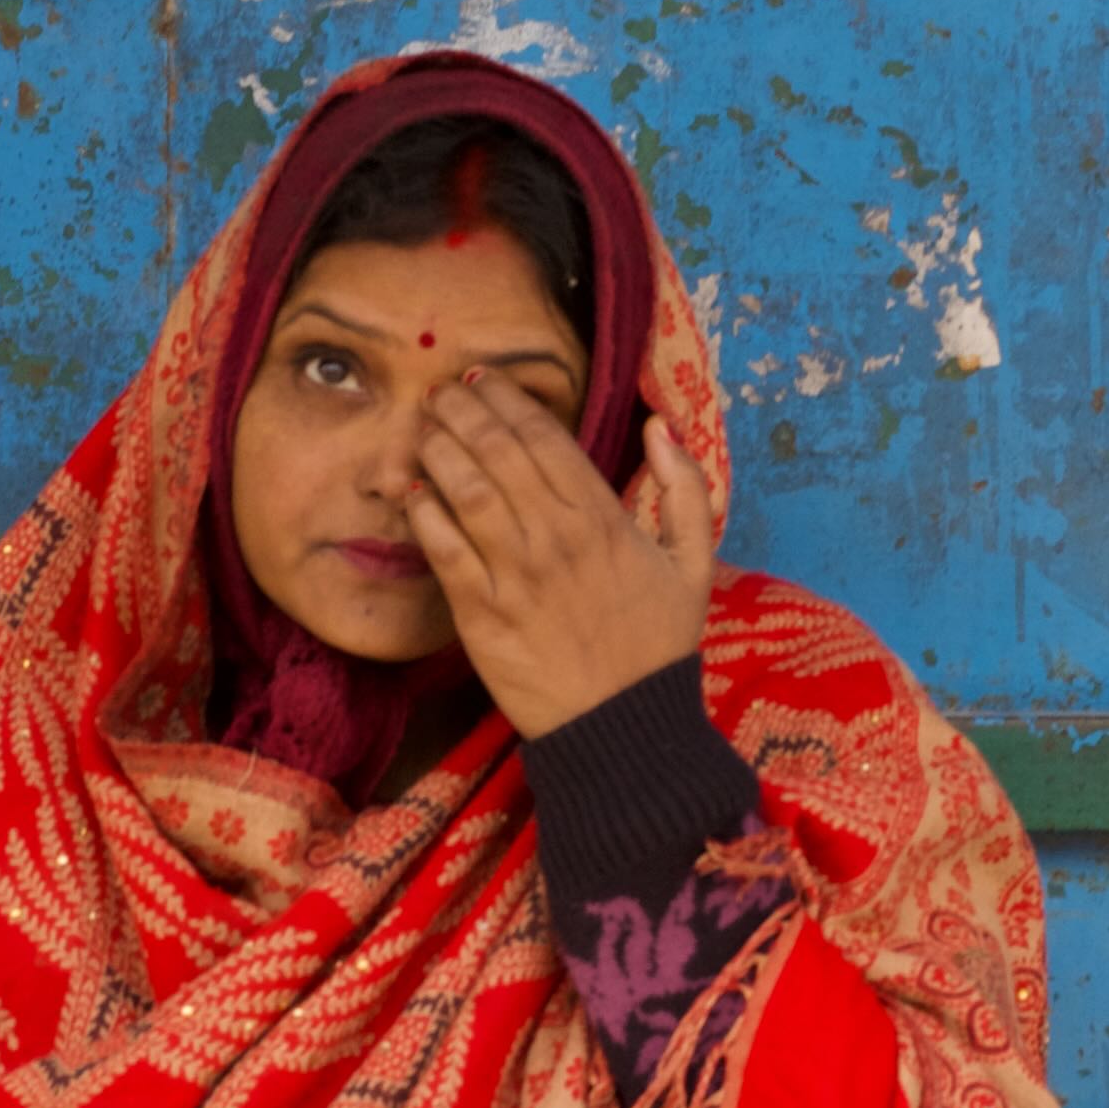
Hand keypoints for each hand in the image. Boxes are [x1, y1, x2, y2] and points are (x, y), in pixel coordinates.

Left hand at [408, 384, 720, 739]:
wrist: (622, 727)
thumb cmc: (658, 645)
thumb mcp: (696, 564)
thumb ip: (686, 490)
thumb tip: (662, 429)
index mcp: (605, 519)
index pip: (546, 438)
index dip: (508, 400)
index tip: (484, 380)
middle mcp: (556, 537)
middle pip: (498, 452)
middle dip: (463, 410)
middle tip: (440, 391)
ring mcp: (515, 574)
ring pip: (465, 490)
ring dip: (438, 449)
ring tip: (422, 427)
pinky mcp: (481, 613)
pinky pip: (443, 550)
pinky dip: (424, 514)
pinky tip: (412, 492)